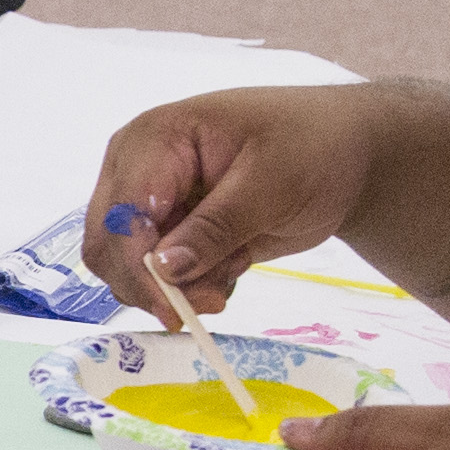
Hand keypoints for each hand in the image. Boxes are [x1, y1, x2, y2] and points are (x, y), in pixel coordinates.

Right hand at [80, 85, 390, 323]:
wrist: (341, 152)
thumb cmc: (311, 146)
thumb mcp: (271, 184)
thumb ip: (216, 227)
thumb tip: (162, 268)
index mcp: (154, 139)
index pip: (122, 215)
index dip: (138, 268)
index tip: (175, 310)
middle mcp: (136, 169)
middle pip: (108, 246)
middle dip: (154, 284)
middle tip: (214, 299)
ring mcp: (148, 201)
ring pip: (126, 269)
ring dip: (176, 286)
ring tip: (234, 268)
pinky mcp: (167, 229)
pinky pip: (155, 276)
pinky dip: (190, 284)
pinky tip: (232, 262)